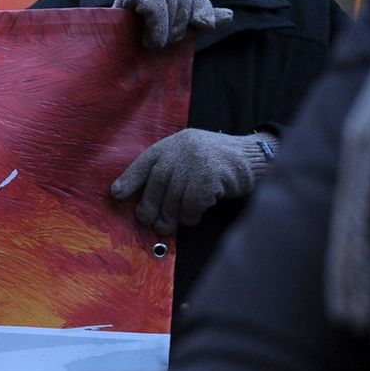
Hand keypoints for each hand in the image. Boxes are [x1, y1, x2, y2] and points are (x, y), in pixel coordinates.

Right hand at [112, 0, 232, 48]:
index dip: (202, 6)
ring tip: (156, 44)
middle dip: (182, 22)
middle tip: (168, 42)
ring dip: (168, 28)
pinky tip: (152, 41)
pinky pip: (153, 4)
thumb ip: (199, 23)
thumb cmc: (144, 50)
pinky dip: (158, 25)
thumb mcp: (177, 35)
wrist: (113, 63)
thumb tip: (230, 15)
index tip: (205, 26)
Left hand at [112, 129, 275, 233]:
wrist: (252, 157)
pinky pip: (192, 204)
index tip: (116, 194)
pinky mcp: (211, 177)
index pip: (145, 162)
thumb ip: (168, 170)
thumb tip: (142, 201)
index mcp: (172, 145)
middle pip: (157, 184)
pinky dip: (190, 215)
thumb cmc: (214, 162)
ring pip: (174, 197)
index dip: (129, 179)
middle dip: (149, 206)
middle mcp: (182, 150)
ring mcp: (197, 162)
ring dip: (170, 216)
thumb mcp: (188, 156)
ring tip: (168, 225)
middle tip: (149, 221)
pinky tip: (193, 217)